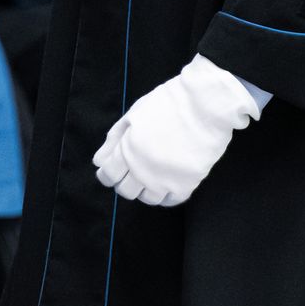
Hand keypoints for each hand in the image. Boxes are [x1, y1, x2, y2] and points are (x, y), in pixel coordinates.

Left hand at [93, 55, 261, 206]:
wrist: (205, 105)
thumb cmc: (167, 104)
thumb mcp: (133, 115)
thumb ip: (113, 140)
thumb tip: (99, 162)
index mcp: (128, 150)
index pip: (109, 175)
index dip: (107, 173)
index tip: (112, 169)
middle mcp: (144, 170)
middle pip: (126, 190)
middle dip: (124, 181)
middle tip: (131, 170)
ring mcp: (166, 180)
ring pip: (147, 199)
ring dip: (144, 189)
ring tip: (150, 174)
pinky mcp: (188, 184)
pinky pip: (170, 201)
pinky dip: (165, 195)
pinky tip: (165, 183)